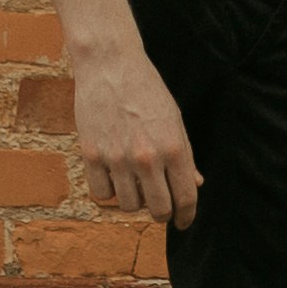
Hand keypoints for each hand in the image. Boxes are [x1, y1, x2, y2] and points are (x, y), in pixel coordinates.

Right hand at [72, 34, 199, 226]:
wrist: (110, 65)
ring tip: (135, 183)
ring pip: (128, 206)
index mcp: (174, 148)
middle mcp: (147, 157)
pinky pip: (102, 193)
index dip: (186, 217)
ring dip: (134, 200)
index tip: (183, 222)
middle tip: (161, 207)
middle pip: (158, 210)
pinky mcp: (91, 155)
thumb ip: (184, 156)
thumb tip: (195, 184)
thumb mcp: (174, 120)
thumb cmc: (147, 90)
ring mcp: (117, 158)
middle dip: (162, 214)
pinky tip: (114, 176)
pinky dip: (109, 190)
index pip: (185, 198)